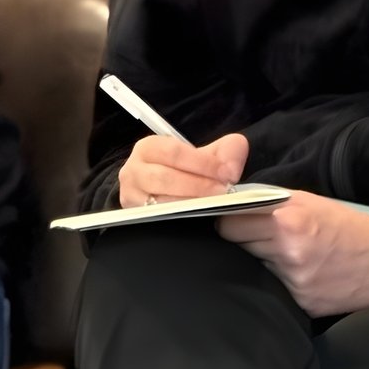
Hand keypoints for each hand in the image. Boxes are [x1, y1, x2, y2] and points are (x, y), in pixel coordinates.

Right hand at [118, 128, 247, 206]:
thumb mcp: (203, 156)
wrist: (164, 193)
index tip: (228, 172)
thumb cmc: (183, 172)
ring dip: (191, 204)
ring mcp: (132, 197)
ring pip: (160, 201)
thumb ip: (225, 150)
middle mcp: (133, 171)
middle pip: (164, 178)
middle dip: (198, 185)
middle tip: (224, 191)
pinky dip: (181, 218)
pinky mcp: (136, 218)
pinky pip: (158, 219)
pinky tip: (201, 216)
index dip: (203, 162)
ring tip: (216, 204)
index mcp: (149, 149)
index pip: (173, 152)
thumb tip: (236, 153)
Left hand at [218, 191, 368, 314]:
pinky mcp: (300, 302)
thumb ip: (268, 204)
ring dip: (264, 263)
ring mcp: (294, 281)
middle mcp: (288, 252)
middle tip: (272, 239)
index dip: (231, 223)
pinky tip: (302, 274)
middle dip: (248, 243)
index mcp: (288, 221)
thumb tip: (228, 206)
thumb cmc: (344, 227)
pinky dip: (281, 283)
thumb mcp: (308, 201)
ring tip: (291, 257)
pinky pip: (273, 289)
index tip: (239, 224)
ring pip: (253, 270)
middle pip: (237, 248)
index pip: (228, 225)